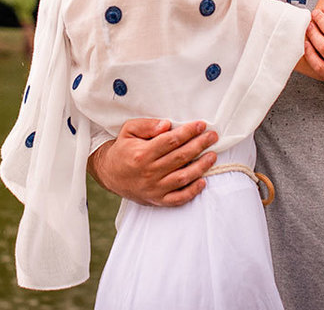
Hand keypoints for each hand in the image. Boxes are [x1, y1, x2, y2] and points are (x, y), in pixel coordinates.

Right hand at [88, 117, 217, 206]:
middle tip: (213, 136)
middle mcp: (149, 172)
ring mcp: (154, 188)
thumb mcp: (128, 130)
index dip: (188, 132)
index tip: (201, 125)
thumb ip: (147, 125)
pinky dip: (192, 191)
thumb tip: (167, 125)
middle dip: (200, 145)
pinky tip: (203, 180)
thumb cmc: (124, 149)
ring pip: (183, 177)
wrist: (110, 174)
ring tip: (212, 156)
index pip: (171, 141)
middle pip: (180, 157)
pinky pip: (178, 198)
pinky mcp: (157, 200)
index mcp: (142, 154)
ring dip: (201, 166)